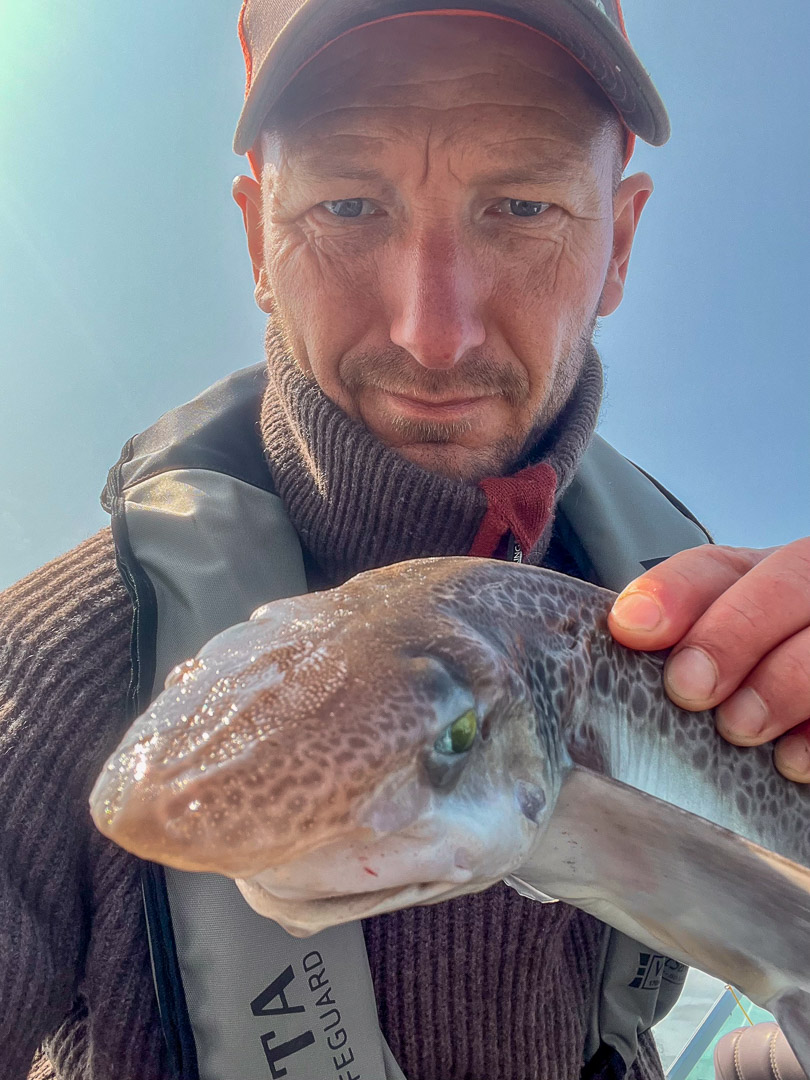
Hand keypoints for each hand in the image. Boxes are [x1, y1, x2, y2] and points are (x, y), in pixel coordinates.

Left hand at [606, 540, 809, 782]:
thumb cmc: (760, 676)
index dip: (671, 593)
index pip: (713, 566)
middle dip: (731, 634)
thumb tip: (622, 644)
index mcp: (761, 576)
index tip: (631, 630)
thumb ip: (679, 644)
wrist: (809, 689)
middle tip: (690, 689)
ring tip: (740, 728)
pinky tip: (794, 759)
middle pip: (784, 583)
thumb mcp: (718, 651)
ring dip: (782, 683)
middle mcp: (809, 588)